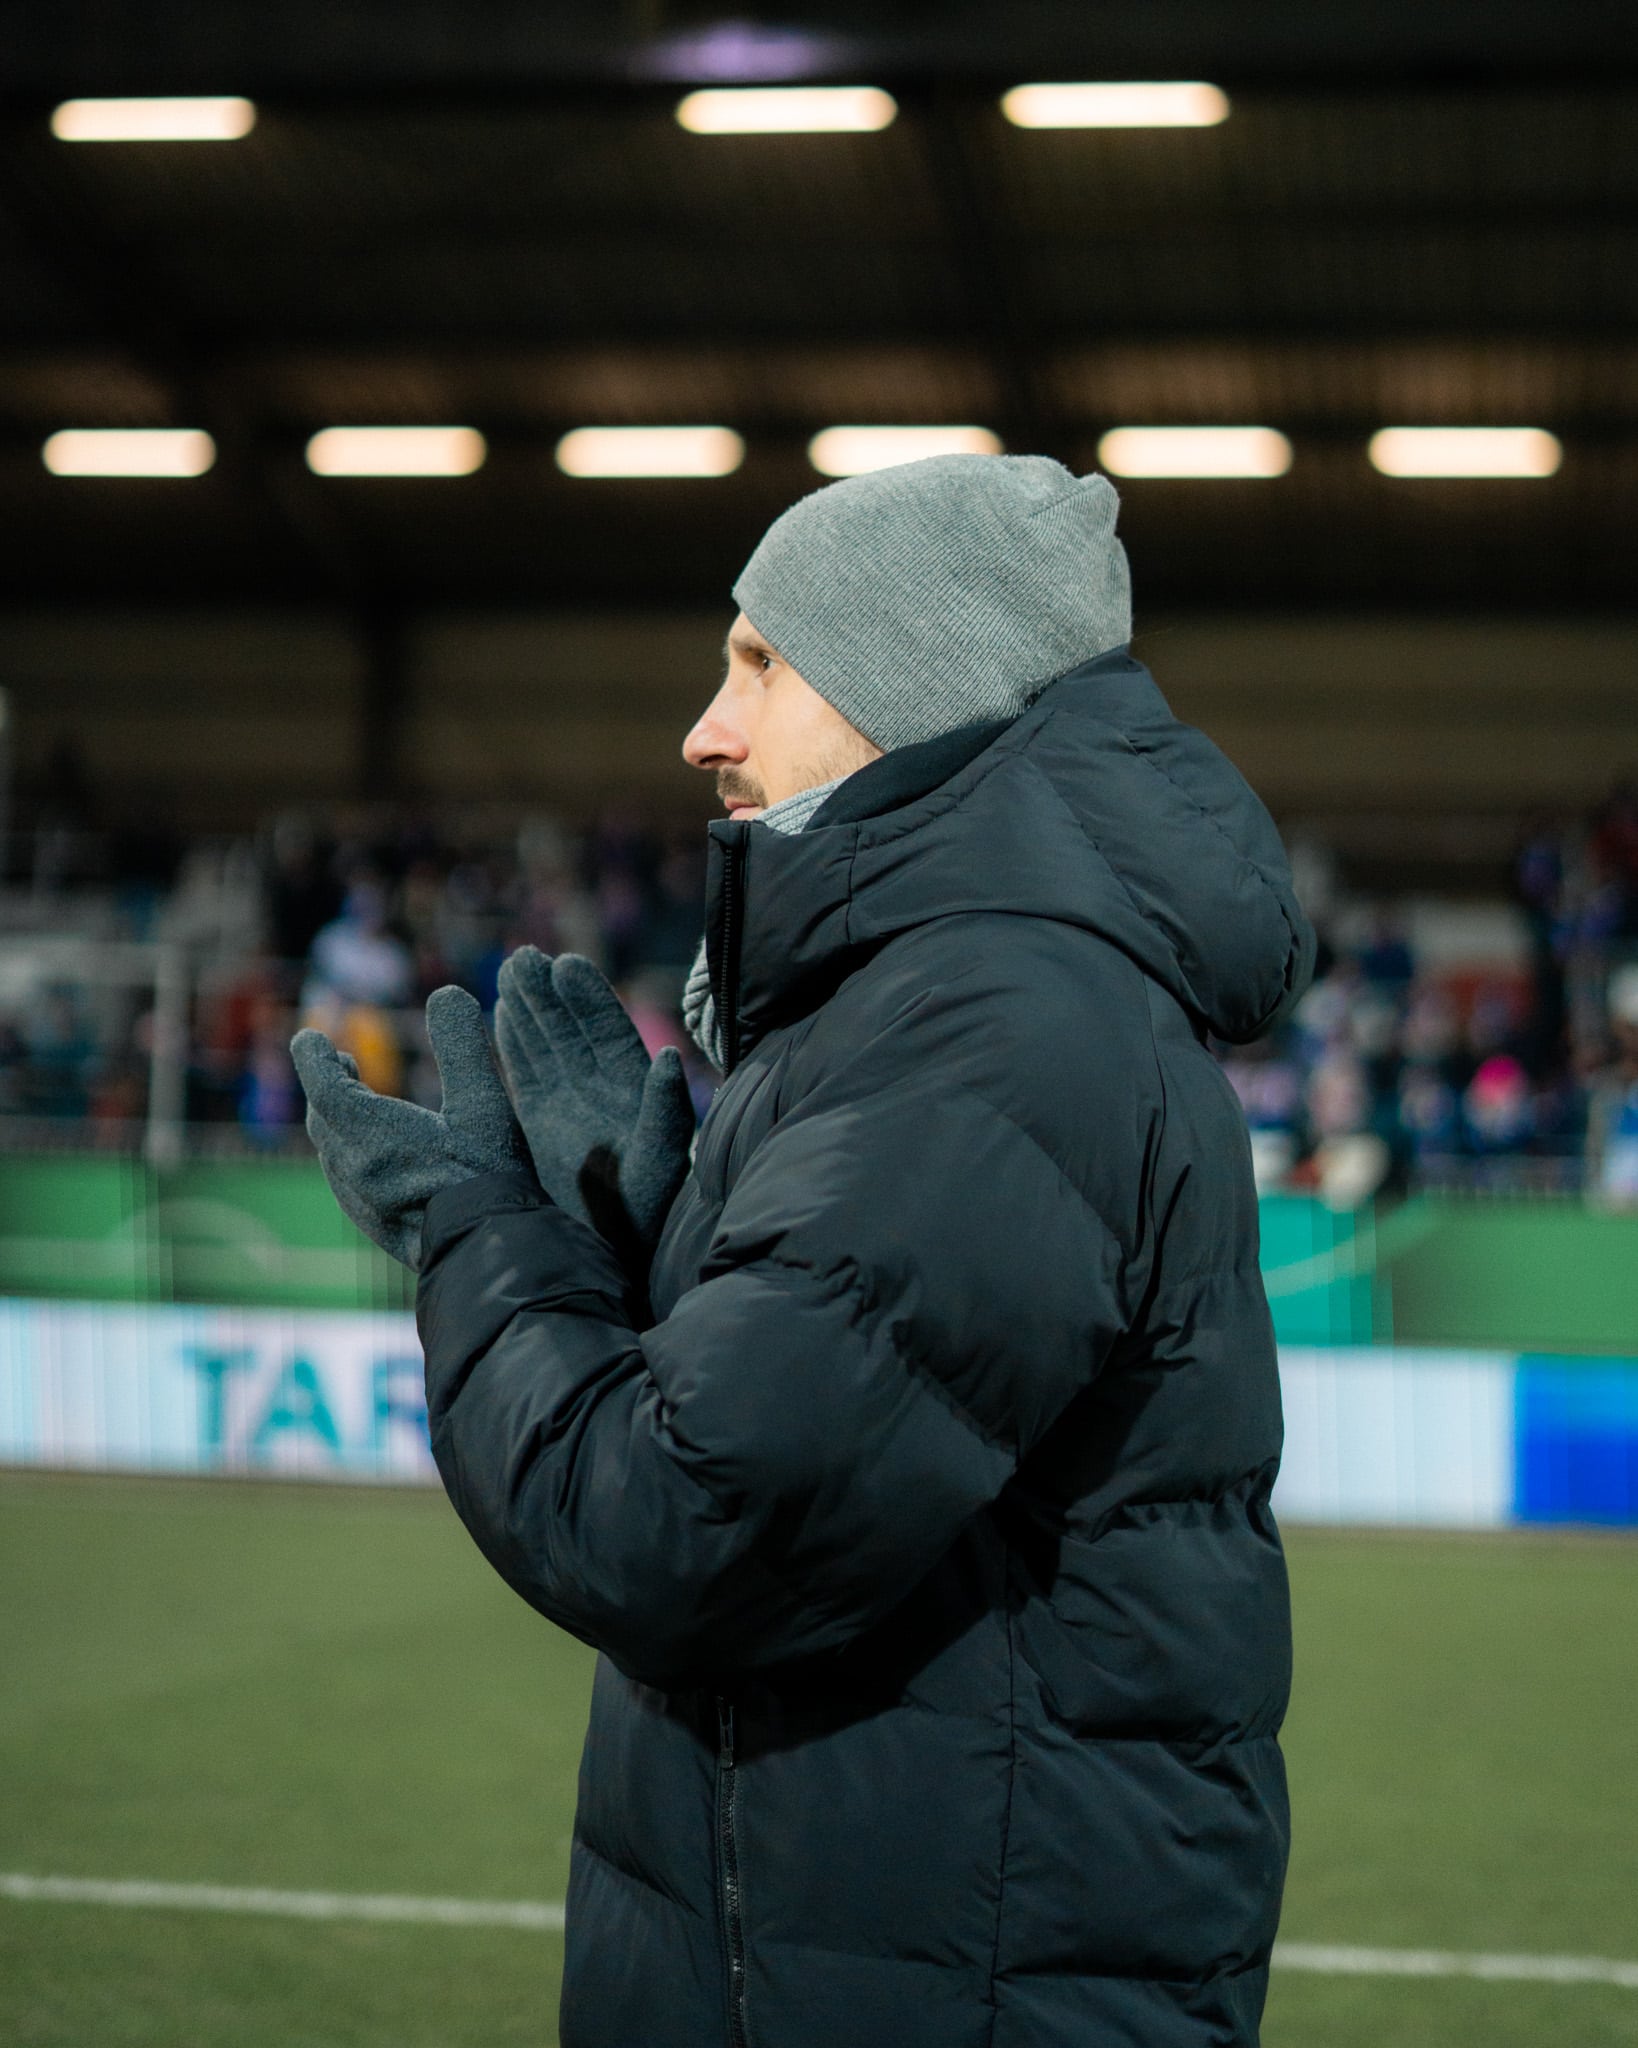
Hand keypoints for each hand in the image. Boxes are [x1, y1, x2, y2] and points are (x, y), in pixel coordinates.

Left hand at [292, 985, 532, 1269]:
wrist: (487, 1252)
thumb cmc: (486, 1176)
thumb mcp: (484, 1102)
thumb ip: (463, 1046)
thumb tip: (447, 993)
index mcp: (367, 1132)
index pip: (321, 1083)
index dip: (312, 1056)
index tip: (309, 1037)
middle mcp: (351, 1167)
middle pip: (323, 1116)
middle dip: (328, 1085)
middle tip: (341, 1064)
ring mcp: (358, 1200)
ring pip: (333, 1150)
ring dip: (339, 1120)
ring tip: (358, 1103)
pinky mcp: (372, 1225)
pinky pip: (348, 1178)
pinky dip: (352, 1152)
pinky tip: (380, 1157)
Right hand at [495, 949, 693, 1270]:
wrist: (609, 1258)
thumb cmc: (644, 1218)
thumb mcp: (658, 1166)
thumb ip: (664, 1114)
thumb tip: (668, 1058)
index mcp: (633, 1095)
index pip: (611, 1034)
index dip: (592, 999)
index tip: (568, 964)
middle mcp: (602, 1093)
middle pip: (575, 1031)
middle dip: (552, 994)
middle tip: (525, 958)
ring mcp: (570, 1105)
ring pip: (549, 1045)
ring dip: (531, 1009)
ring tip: (510, 971)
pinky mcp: (540, 1125)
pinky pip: (528, 1073)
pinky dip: (515, 1043)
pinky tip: (501, 1013)